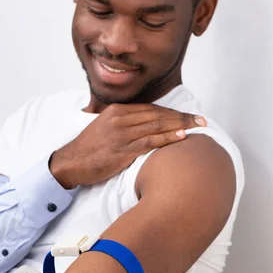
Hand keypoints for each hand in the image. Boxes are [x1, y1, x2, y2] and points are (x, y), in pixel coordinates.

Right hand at [49, 103, 206, 187]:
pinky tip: (182, 136)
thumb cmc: (87, 149)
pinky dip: (167, 138)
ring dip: (180, 125)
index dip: (172, 112)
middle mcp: (120, 119)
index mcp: (116, 111)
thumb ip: (122, 124)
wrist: (70, 163)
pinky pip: (149, 142)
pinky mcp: (121, 150)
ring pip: (156, 126)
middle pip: (157, 114)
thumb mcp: (103, 128)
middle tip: (201, 120)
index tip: (188, 115)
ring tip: (198, 126)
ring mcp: (121, 134)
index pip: (150, 108)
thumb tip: (142, 126)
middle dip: (182, 116)